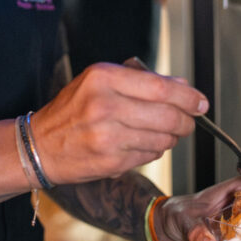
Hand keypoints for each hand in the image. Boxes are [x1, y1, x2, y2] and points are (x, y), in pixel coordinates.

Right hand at [31, 62, 208, 184]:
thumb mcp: (99, 82)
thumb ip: (141, 82)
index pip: (161, 88)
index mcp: (103, 78)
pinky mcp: (111, 162)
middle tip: (188, 121)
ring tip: (161, 132)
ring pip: (162, 138)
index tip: (200, 102)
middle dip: (185, 121)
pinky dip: (154, 151)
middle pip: (167, 115)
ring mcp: (107, 136)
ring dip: (170, 137)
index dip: (188, 97)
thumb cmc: (72, 110)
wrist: (40, 145)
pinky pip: (150, 156)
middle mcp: (105, 106)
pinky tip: (141, 143)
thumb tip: (183, 88)